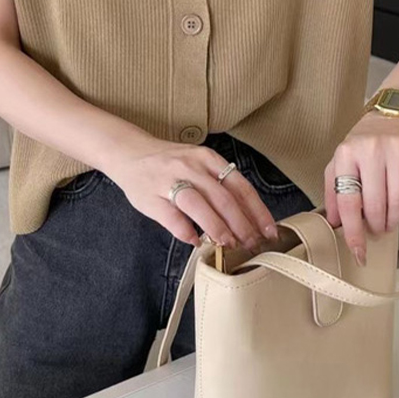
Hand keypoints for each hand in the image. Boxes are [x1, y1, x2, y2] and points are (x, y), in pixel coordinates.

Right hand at [103, 136, 279, 250]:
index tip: (269, 231)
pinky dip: (186, 232)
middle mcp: (192, 167)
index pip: (241, 187)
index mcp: (208, 159)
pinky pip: (172, 218)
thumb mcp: (199, 164)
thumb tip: (248, 218)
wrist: (129, 153)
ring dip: (217, 228)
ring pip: (199, 206)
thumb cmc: (170, 163)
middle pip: (224, 198)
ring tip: (228, 244)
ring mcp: (170, 180)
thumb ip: (220, 186)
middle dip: (242, 225)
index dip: (257, 211)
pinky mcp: (151, 197)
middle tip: (251, 244)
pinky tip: (196, 242)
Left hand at [324, 112, 398, 266]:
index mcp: (346, 154)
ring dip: (395, 220)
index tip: (359, 252)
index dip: (353, 232)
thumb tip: (333, 223)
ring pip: (398, 200)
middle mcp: (371, 150)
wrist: (390, 114)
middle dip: (376, 226)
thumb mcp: (340, 162)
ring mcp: (398, 149)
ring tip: (391, 222)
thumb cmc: (363, 144)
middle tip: (378, 229)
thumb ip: (332, 190)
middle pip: (374, 204)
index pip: (348, 202)